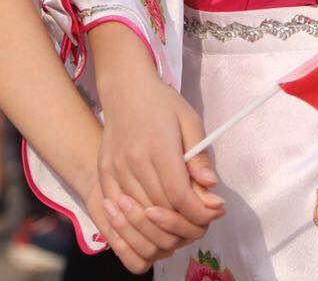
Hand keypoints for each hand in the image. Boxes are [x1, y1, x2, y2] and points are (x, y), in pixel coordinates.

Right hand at [96, 67, 223, 263]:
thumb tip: (211, 187)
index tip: (213, 213)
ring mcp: (115, 170)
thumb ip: (199, 155)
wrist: (125, 91)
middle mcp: (133, 162)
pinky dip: (138, 222)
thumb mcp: (190, 121)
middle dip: (186, 221)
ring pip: (141, 215)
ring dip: (164, 225)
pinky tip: (154, 221)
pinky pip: (120, 211)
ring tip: (182, 221)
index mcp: (158, 146)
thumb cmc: (162, 104)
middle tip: (202, 220)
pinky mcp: (104, 175)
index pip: (179, 194)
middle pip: (161, 209)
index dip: (198, 212)